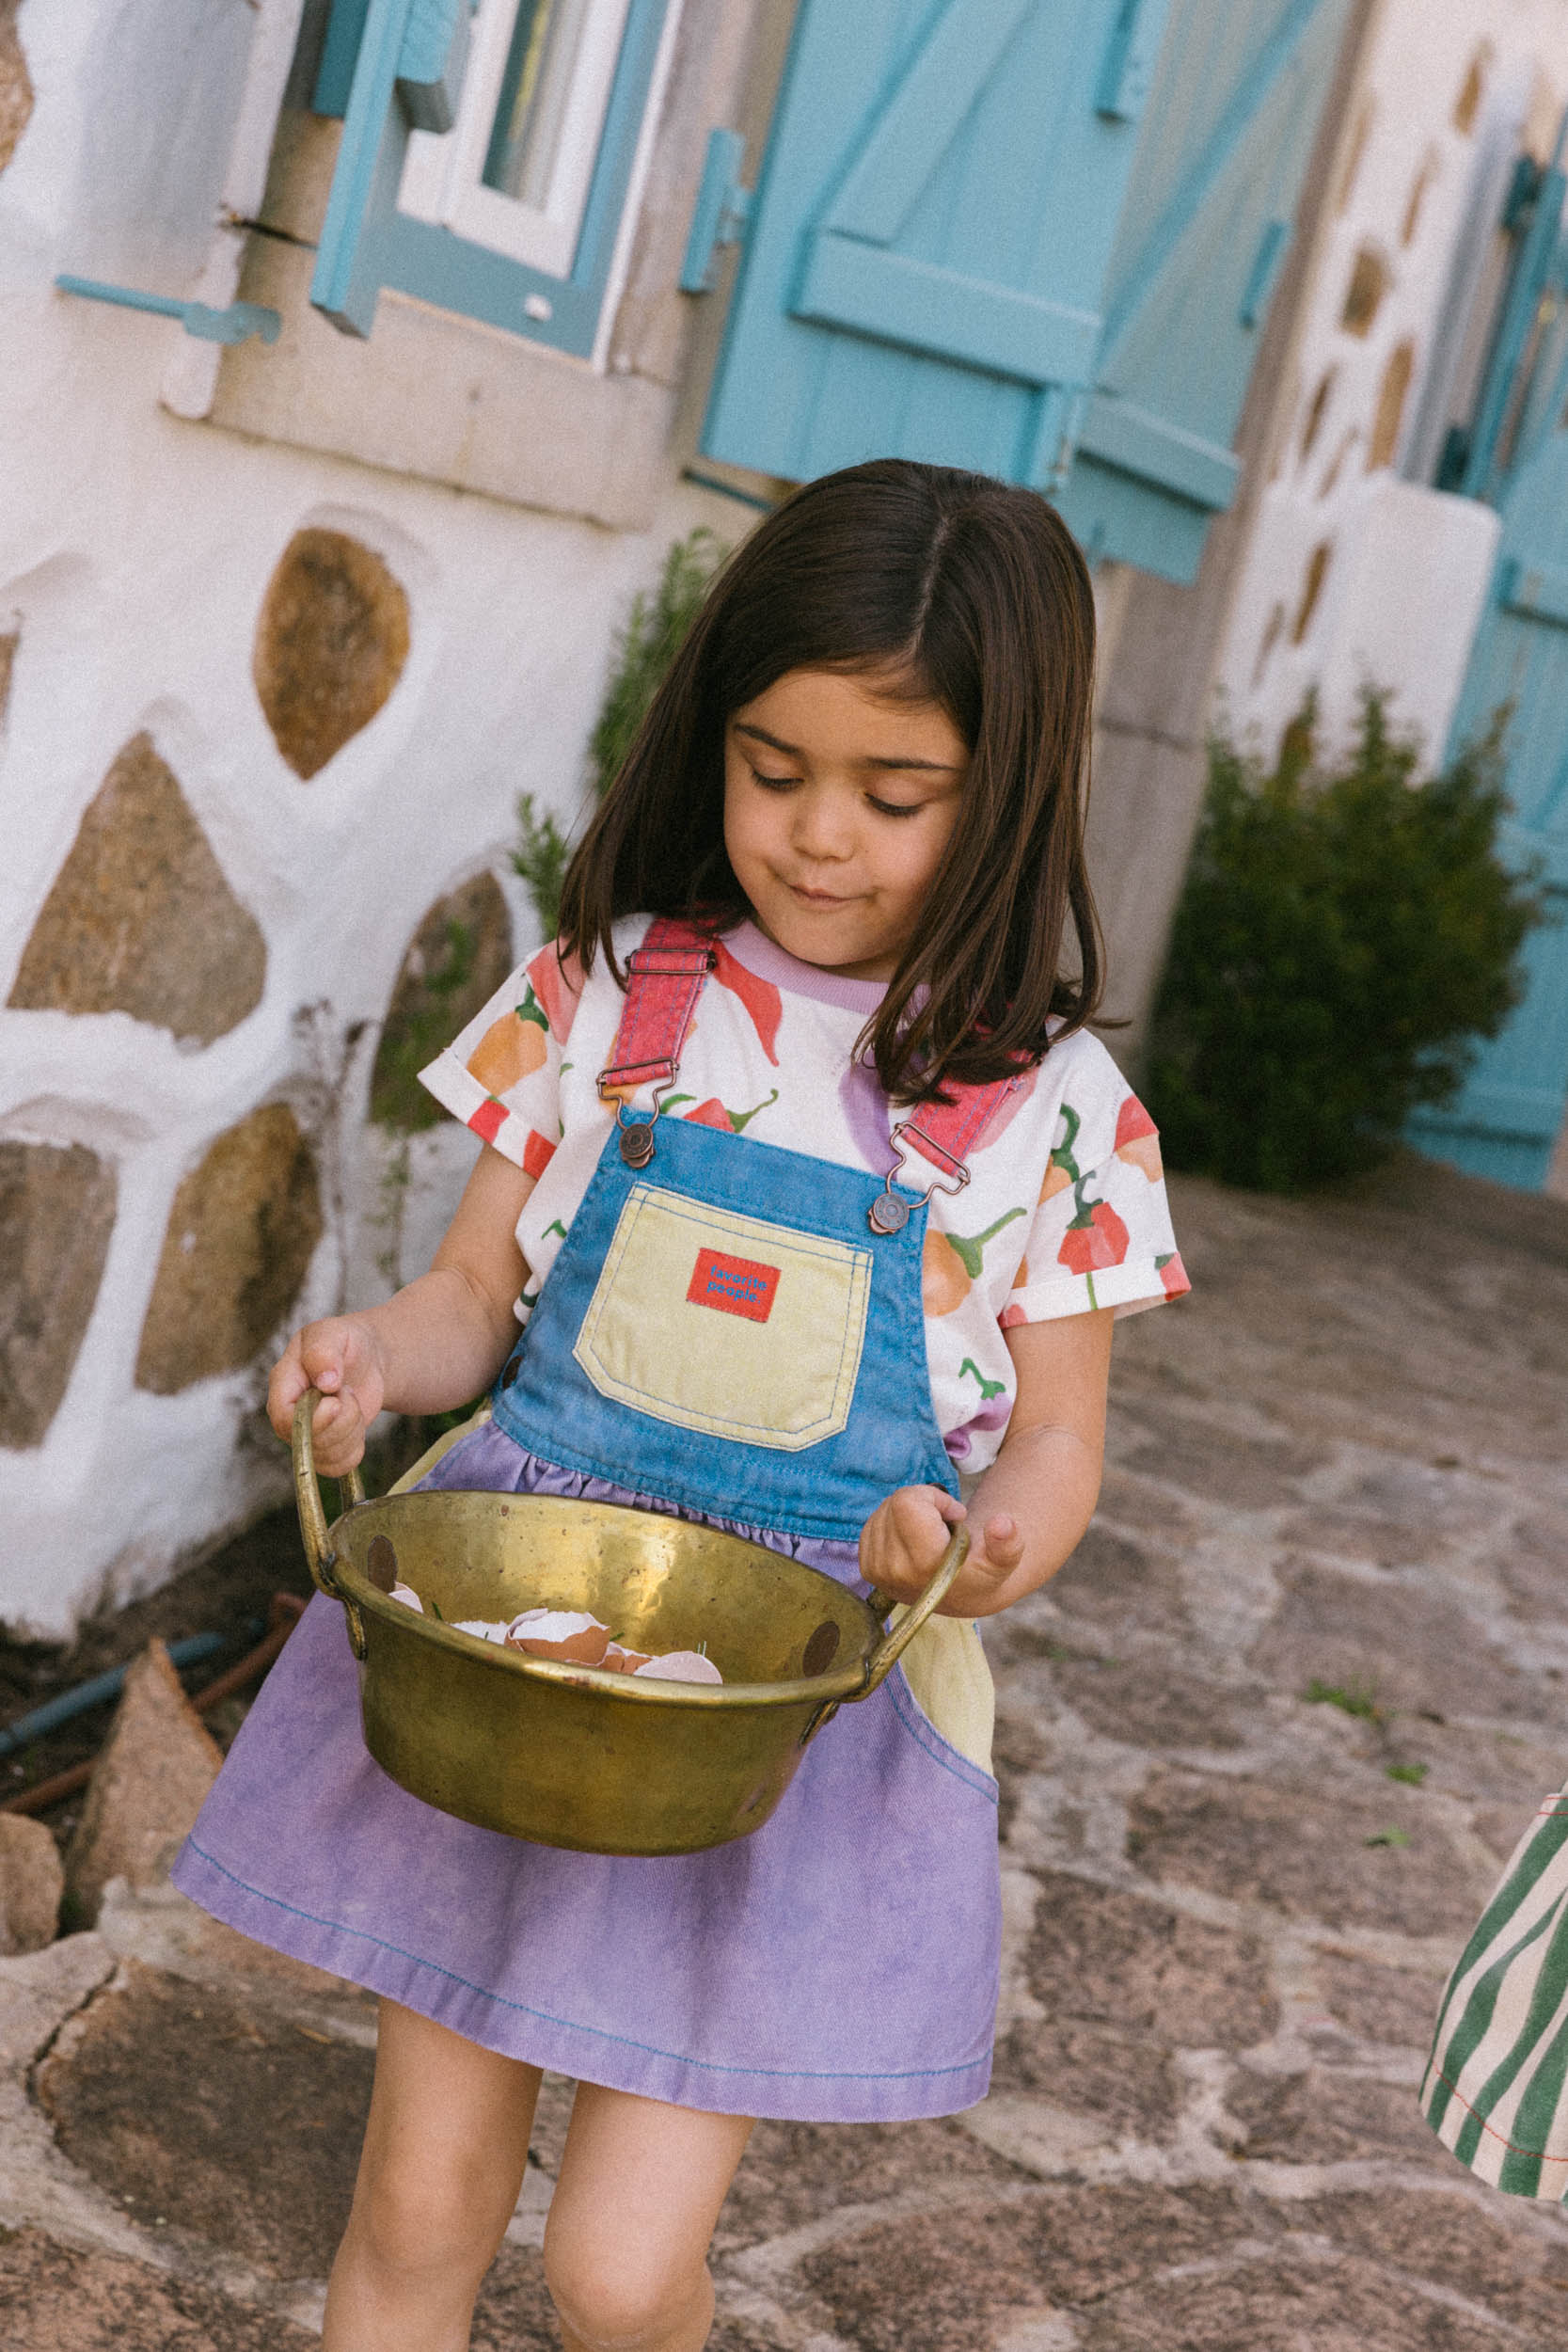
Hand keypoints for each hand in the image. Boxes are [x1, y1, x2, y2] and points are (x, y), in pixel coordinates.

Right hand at [267, 1316, 385, 1475]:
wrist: (366, 1358)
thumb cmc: (343, 1342)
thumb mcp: (332, 1332)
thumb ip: (324, 1352)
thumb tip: (326, 1380)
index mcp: (283, 1385)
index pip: (282, 1417)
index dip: (311, 1418)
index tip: (336, 1402)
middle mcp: (289, 1415)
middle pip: (306, 1442)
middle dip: (340, 1422)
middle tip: (348, 1392)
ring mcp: (306, 1435)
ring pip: (326, 1456)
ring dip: (351, 1431)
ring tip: (351, 1402)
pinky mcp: (325, 1449)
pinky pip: (338, 1467)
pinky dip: (355, 1449)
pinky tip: (356, 1424)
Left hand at [859, 1485, 1028, 1614]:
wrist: (962, 1597)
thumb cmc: (983, 1572)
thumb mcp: (1004, 1560)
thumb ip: (1008, 1544)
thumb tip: (1003, 1524)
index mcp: (925, 1565)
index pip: (906, 1502)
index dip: (933, 1498)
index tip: (954, 1515)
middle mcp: (895, 1570)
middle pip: (896, 1501)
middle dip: (924, 1503)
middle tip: (945, 1524)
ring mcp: (877, 1570)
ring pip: (885, 1508)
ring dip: (910, 1513)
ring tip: (932, 1535)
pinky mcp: (867, 1567)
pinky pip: (874, 1521)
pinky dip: (895, 1522)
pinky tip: (915, 1539)